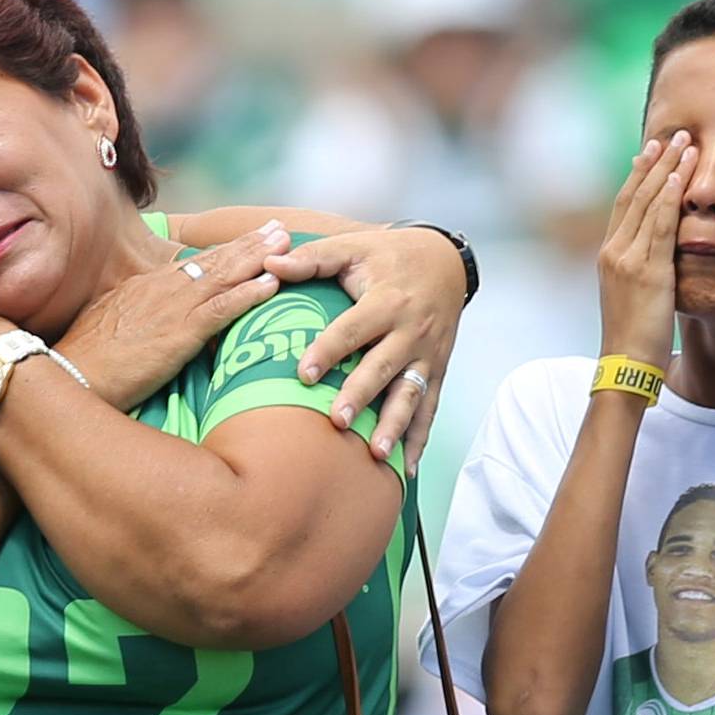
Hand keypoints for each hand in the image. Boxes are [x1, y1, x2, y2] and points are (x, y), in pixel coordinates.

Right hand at [51, 224, 292, 410]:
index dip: (226, 250)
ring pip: (223, 276)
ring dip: (258, 257)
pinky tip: (272, 283)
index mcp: (147, 286)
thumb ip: (141, 316)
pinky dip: (248, 294)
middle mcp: (163, 288)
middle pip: (214, 260)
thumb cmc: (90, 359)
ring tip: (286, 241)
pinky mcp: (180, 333)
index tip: (251, 237)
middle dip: (250, 243)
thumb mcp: (115, 325)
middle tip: (280, 227)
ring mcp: (172, 308)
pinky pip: (222, 309)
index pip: (195, 263)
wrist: (71, 375)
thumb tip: (158, 320)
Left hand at [271, 224, 468, 473]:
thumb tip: (268, 265)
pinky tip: (406, 467)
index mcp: (387, 301)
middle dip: (361, 396)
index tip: (303, 374)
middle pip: (383, 368)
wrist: (446, 261)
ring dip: (395, 426)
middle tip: (338, 422)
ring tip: (377, 454)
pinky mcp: (438, 371)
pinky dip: (419, 438)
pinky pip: (430, 408)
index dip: (328, 351)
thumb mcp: (353, 247)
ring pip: (411, 395)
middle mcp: (411, 331)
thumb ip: (312, 259)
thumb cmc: (389, 255)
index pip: (352, 330)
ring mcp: (428, 355)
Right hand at [598, 131, 693, 371]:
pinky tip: (681, 175)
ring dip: (667, 169)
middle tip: (675, 135)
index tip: (654, 151)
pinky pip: (658, 224)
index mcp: (611, 257)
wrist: (625, 369)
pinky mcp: (643, 271)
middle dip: (655, 162)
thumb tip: (661, 261)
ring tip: (685, 143)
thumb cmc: (637, 343)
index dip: (640, 175)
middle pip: (634, 194)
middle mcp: (613, 251)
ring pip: (646, 202)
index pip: (625, 205)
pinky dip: (669, 196)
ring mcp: (626, 259)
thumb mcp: (637, 300)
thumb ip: (646, 273)